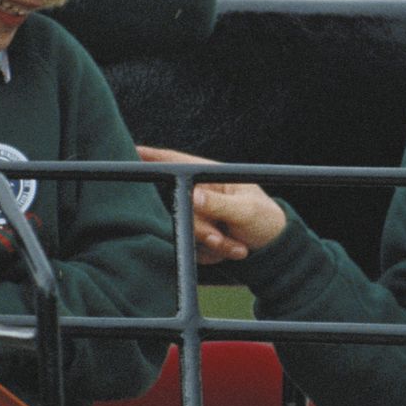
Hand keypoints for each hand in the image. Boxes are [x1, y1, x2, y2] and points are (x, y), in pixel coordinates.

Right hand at [137, 145, 286, 264]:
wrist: (273, 249)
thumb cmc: (265, 220)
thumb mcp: (247, 211)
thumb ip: (219, 204)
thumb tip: (194, 196)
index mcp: (211, 176)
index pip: (177, 162)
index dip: (154, 157)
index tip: (132, 153)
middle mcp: (200, 192)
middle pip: (178, 204)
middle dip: (202, 227)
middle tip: (221, 237)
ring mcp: (198, 214)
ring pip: (186, 229)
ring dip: (213, 242)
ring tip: (237, 245)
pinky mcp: (196, 235)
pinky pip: (192, 245)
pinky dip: (214, 252)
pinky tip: (234, 249)